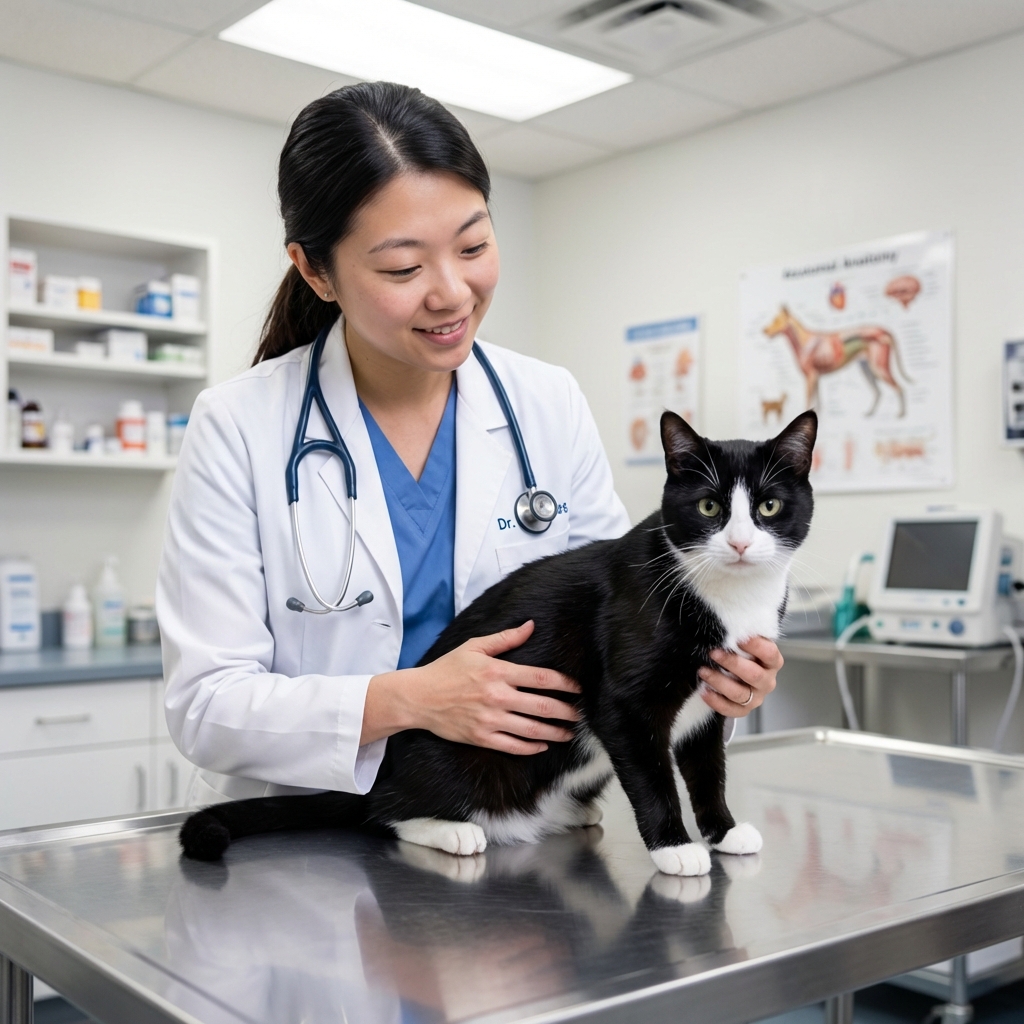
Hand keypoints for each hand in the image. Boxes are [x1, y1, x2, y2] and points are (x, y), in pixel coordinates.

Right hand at [362, 621, 579, 754]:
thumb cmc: (447, 669)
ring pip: (531, 730)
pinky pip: (513, 746)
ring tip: (568, 733)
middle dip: (565, 712)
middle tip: (579, 714)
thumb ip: (505, 638)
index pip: (540, 678)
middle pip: (542, 707)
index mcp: (497, 672)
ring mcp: (490, 720)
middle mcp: (497, 697)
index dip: (564, 684)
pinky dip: (531, 747)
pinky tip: (542, 745)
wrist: (419, 697)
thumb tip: (531, 625)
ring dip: (554, 733)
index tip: (577, 689)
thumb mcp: (474, 647)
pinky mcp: (482, 737)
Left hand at [698, 636, 781, 717]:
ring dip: (719, 681)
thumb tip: (727, 627)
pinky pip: (730, 709)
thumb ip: (742, 637)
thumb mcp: (746, 644)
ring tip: (703, 671)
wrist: (740, 676)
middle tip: (713, 653)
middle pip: (754, 675)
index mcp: (772, 662)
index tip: (737, 638)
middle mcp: (767, 681)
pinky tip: (704, 690)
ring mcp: (756, 697)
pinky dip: (716, 701)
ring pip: (740, 694)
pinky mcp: (743, 710)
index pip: (769, 653)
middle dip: (732, 663)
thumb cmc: (744, 655)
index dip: (755, 645)